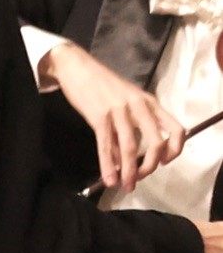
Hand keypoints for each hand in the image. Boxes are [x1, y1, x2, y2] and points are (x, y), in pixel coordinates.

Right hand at [47, 41, 182, 189]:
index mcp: (149, 102)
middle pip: (155, 142)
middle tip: (139, 179)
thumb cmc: (102, 84)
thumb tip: (130, 153)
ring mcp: (119, 111)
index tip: (164, 162)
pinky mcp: (98, 116)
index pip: (175, 128)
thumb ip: (133, 121)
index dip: (175, 149)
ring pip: (130, 147)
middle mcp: (139, 106)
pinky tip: (108, 178)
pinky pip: (106, 145)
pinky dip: (108, 165)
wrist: (77, 67)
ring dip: (129, 171)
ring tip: (125, 186)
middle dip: (149, 166)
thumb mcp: (127, 98)